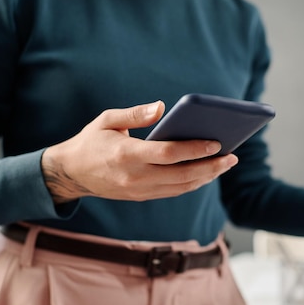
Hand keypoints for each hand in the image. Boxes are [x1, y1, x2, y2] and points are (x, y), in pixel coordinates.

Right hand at [41, 101, 238, 202]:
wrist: (71, 174)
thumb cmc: (91, 141)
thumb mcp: (107, 120)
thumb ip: (135, 113)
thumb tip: (163, 108)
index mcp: (126, 155)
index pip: (168, 154)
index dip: (195, 149)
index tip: (217, 143)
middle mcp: (135, 177)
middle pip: (182, 175)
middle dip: (211, 167)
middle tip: (233, 157)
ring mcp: (139, 191)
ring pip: (181, 187)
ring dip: (206, 177)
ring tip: (226, 164)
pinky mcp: (142, 197)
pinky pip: (174, 192)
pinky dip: (193, 183)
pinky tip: (207, 172)